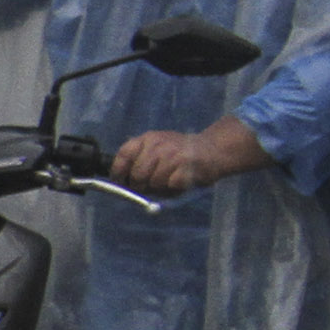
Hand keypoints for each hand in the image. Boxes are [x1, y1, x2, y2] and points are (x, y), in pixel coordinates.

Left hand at [111, 118, 268, 195]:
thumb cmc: (180, 152)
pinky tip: (179, 182)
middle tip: (151, 186)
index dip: (118, 171)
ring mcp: (172, 157)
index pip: (124, 154)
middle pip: (138, 175)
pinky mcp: (185, 170)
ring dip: (159, 188)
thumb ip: (139, 159)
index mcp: (148, 138)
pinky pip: (170, 188)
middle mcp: (158, 145)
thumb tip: (121, 181)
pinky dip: (173, 190)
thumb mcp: (157, 146)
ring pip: (154, 184)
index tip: (119, 182)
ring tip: (169, 181)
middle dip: (140, 186)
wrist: (212, 150)